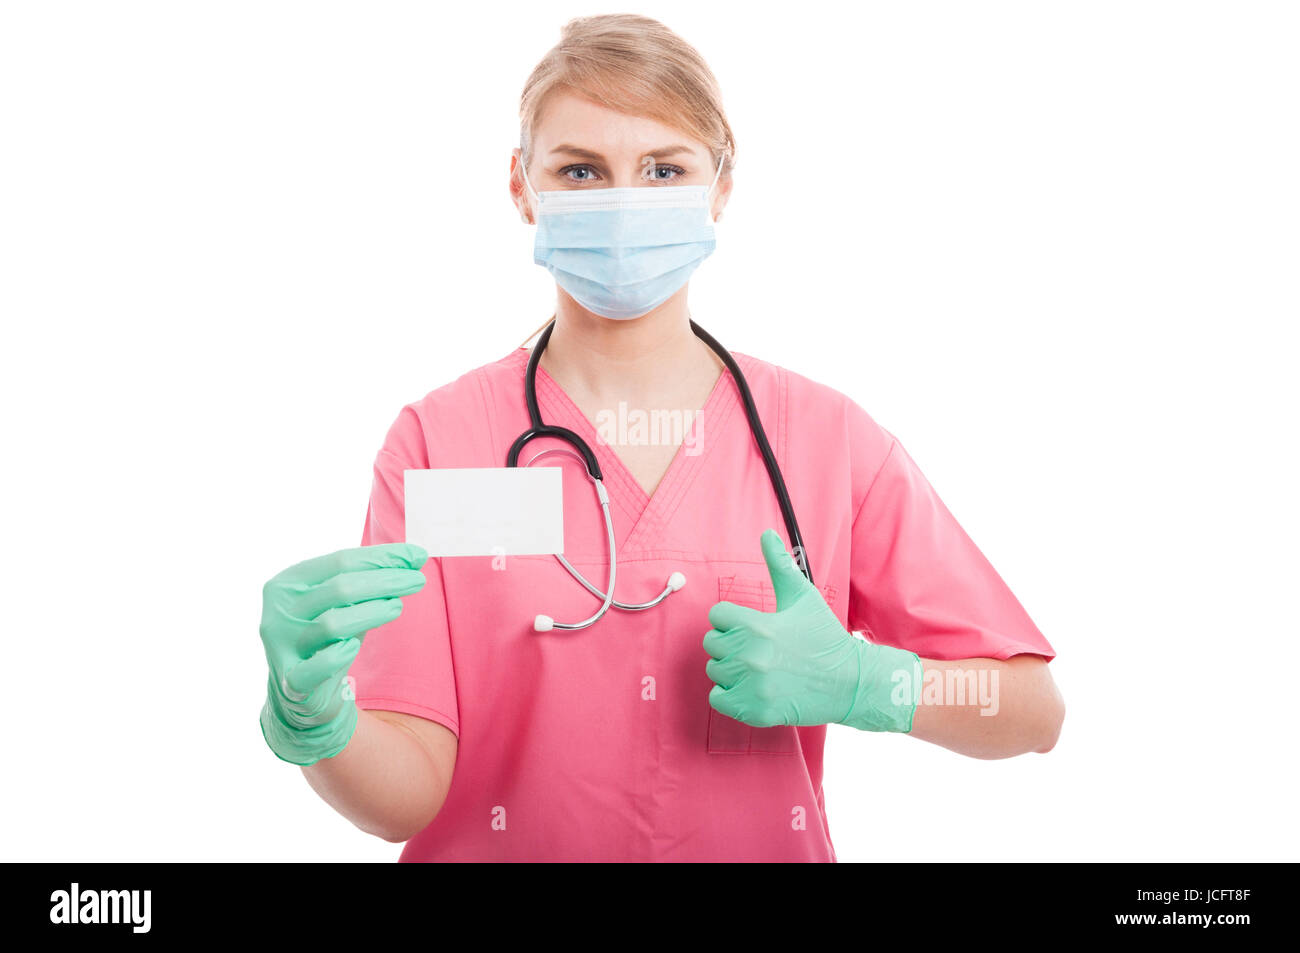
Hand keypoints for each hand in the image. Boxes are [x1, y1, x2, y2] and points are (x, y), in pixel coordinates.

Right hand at [259, 542, 428, 764]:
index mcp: (288, 583)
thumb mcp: (349, 604)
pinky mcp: (290, 682)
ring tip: (398, 607)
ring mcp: (282, 647)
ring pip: (332, 623)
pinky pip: (313, 669)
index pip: (340, 561)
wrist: (305, 690)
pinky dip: (334, 657)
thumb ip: (374, 579)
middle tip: (417, 580)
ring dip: (371, 613)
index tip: (417, 556)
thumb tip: (415, 556)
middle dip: (384, 580)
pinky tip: (352, 647)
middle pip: (340, 588)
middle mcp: (280, 612)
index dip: (381, 557)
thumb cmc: (330, 636)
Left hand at [703, 529, 920, 732]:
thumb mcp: (803, 597)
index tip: (753, 625)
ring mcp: (752, 686)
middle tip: (758, 647)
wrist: (849, 682)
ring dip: (731, 668)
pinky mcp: (754, 710)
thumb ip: (780, 565)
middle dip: (731, 642)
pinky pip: (717, 698)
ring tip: (758, 667)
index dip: (734, 618)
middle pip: (712, 643)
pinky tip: (752, 686)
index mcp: (758, 626)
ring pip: (714, 670)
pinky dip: (730, 694)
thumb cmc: (824, 637)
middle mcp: (751, 656)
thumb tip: (767, 533)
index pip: (718, 616)